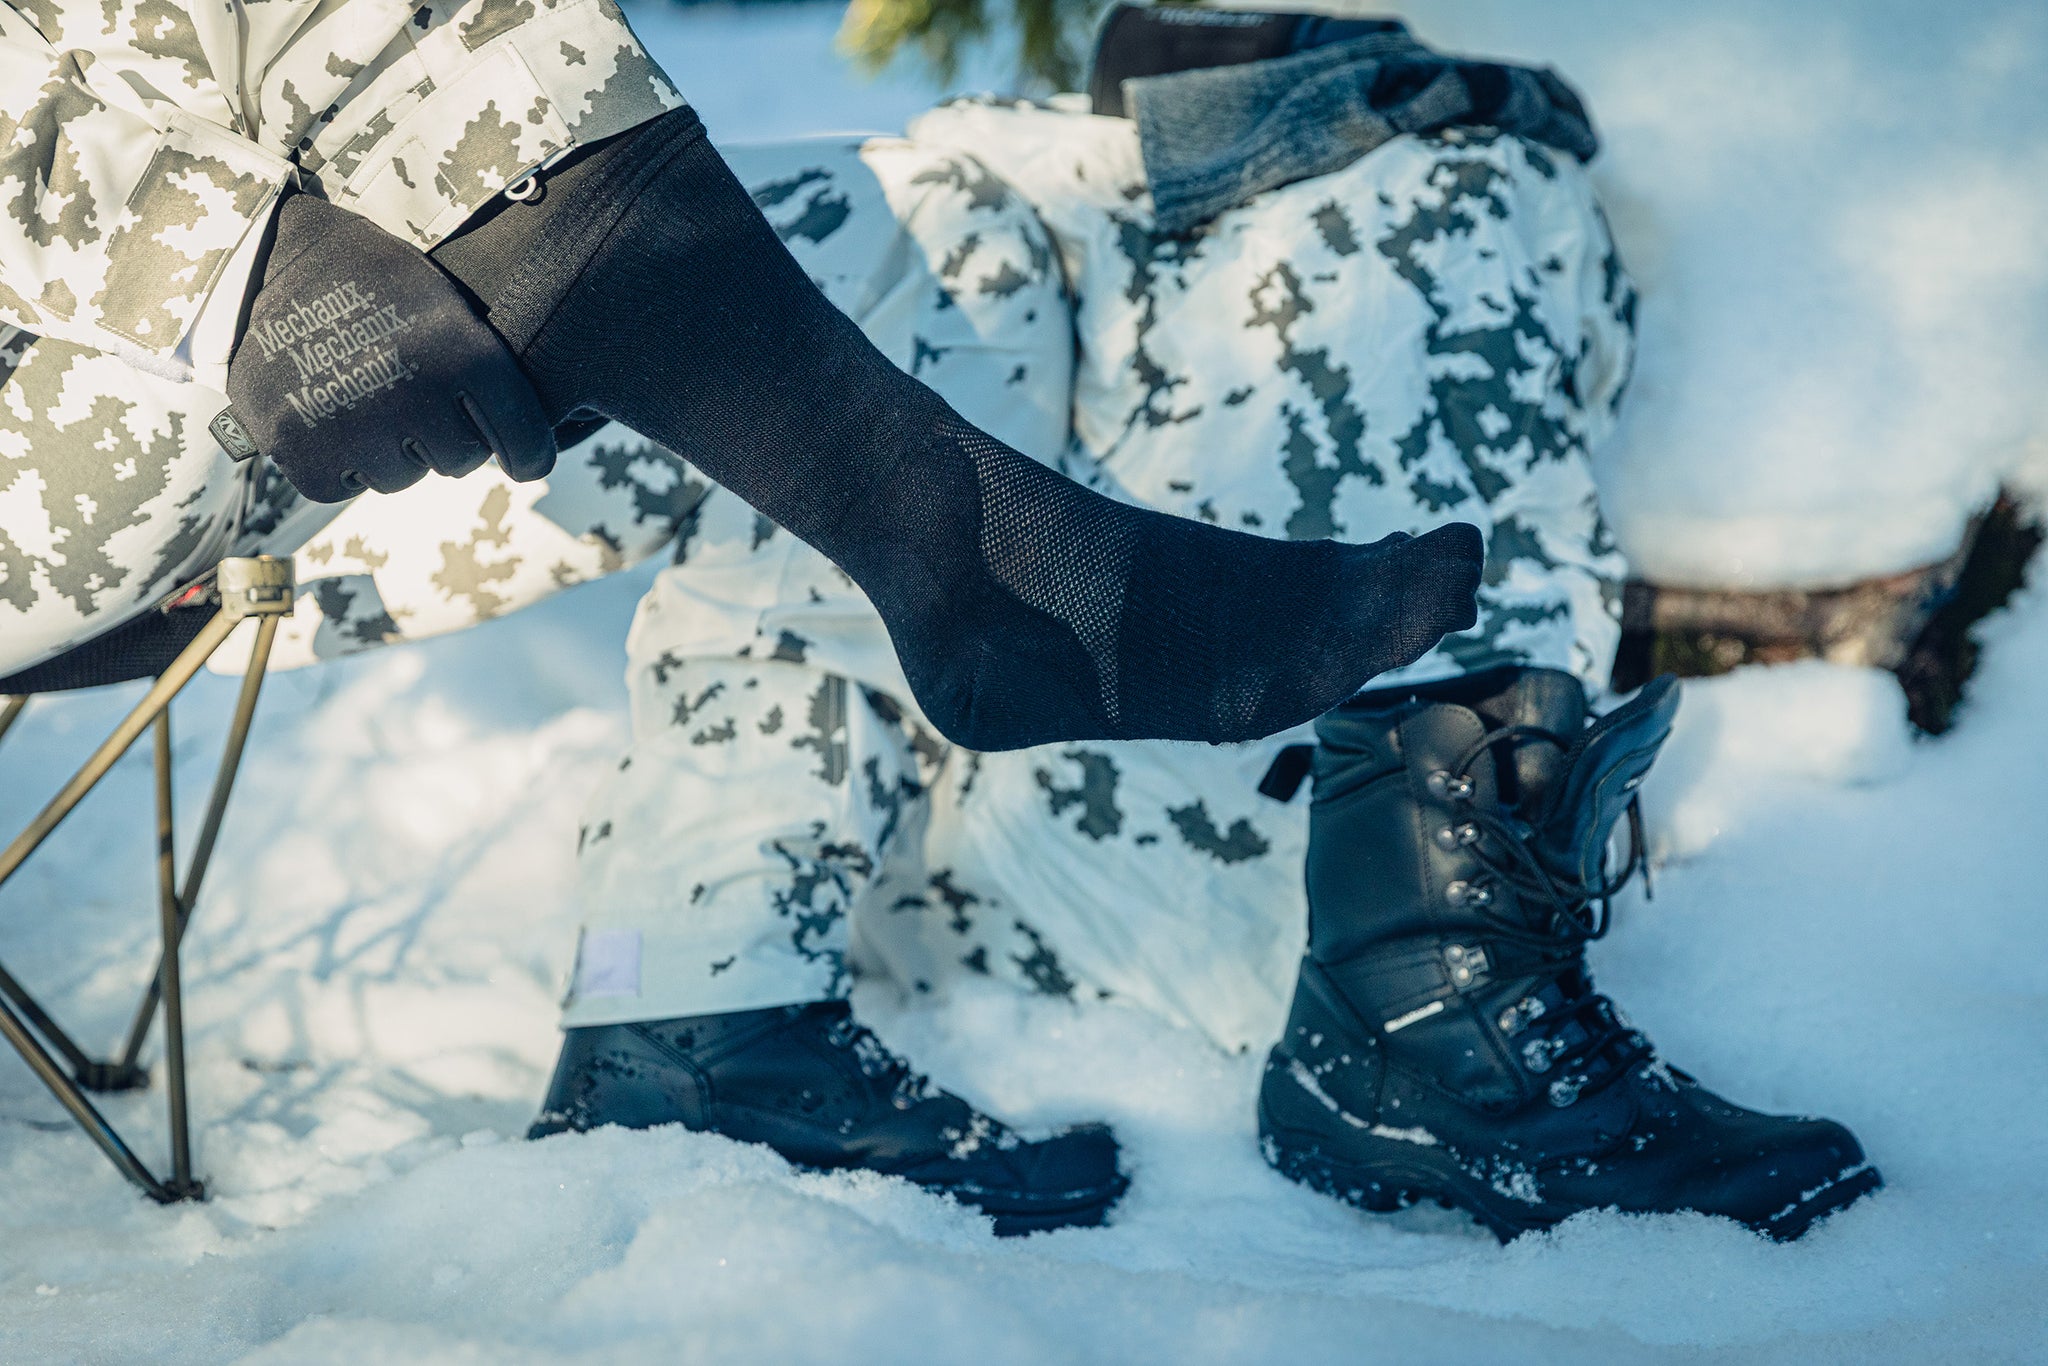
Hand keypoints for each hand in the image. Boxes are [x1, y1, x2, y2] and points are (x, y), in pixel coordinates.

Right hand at [215, 193, 554, 502]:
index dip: (528, 456)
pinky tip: (325, 416)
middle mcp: (411, 391)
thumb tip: (523, 452)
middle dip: (444, 438)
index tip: (524, 464)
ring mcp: (351, 422)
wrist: (270, 258)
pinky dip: (334, 463)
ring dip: (388, 452)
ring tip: (362, 397)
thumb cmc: (378, 286)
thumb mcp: (449, 306)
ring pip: (399, 478)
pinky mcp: (296, 446)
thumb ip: (490, 374)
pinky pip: (339, 487)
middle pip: (459, 461)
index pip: (524, 441)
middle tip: (409, 395)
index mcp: (462, 352)